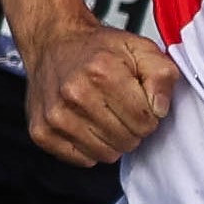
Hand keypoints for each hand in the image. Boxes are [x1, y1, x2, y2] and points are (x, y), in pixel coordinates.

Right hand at [21, 22, 178, 165]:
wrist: (52, 43)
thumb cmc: (96, 49)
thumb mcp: (140, 48)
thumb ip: (161, 75)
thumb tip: (160, 108)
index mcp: (102, 72)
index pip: (145, 121)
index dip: (148, 114)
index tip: (138, 101)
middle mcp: (74, 94)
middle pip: (127, 140)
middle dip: (131, 127)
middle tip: (120, 107)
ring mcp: (55, 116)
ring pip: (106, 154)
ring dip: (111, 140)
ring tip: (103, 114)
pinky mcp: (42, 132)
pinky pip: (83, 160)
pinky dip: (90, 147)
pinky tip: (86, 123)